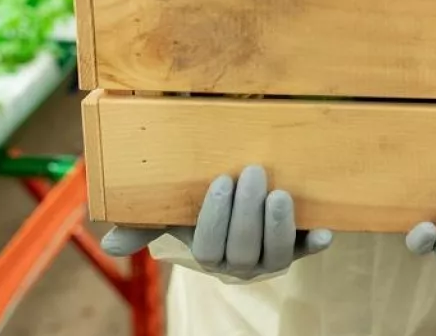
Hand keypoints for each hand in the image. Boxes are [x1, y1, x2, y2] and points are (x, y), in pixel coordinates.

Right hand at [101, 166, 332, 277]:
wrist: (241, 200)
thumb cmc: (201, 204)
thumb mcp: (172, 211)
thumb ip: (143, 223)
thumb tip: (110, 246)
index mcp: (209, 254)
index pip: (209, 248)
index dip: (215, 218)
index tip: (220, 180)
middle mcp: (241, 263)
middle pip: (244, 251)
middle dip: (247, 213)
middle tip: (251, 172)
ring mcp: (271, 256)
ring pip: (276, 255)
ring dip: (278, 227)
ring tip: (281, 194)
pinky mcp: (298, 245)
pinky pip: (307, 250)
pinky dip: (316, 242)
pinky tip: (325, 232)